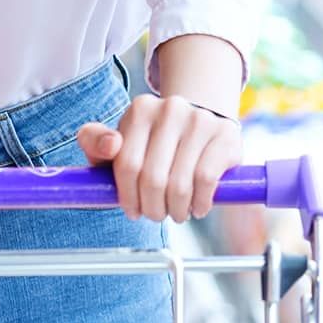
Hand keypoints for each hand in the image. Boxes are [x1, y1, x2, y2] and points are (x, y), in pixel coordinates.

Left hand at [77, 95, 241, 223]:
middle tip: (156, 214)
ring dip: (176, 210)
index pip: (127, 164)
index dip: (128, 197)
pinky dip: (200, 203)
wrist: (201, 124)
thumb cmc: (154, 143)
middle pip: (153, 178)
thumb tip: (110, 145)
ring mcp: (200, 120)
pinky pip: (206, 181)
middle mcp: (171, 108)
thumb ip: (97, 143)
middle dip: (152, 208)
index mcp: (141, 109)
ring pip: (179, 184)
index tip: (133, 210)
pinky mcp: (225, 135)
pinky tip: (197, 206)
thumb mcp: (121, 143)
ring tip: (176, 212)